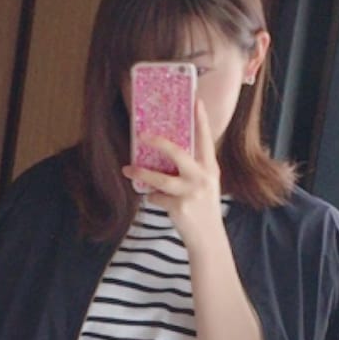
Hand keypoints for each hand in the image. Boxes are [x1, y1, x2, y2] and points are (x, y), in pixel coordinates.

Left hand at [121, 97, 223, 252]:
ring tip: (128, 169)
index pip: (206, 140)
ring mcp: (191, 193)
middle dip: (159, 142)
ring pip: (161, 179)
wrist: (208, 239)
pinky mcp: (179, 208)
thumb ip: (192, 169)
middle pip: (178, 153)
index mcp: (210, 168)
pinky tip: (154, 199)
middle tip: (143, 135)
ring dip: (142, 173)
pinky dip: (152, 197)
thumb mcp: (204, 184)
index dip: (201, 120)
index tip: (196, 101)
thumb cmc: (203, 208)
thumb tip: (166, 154)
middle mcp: (202, 178)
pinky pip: (157, 198)